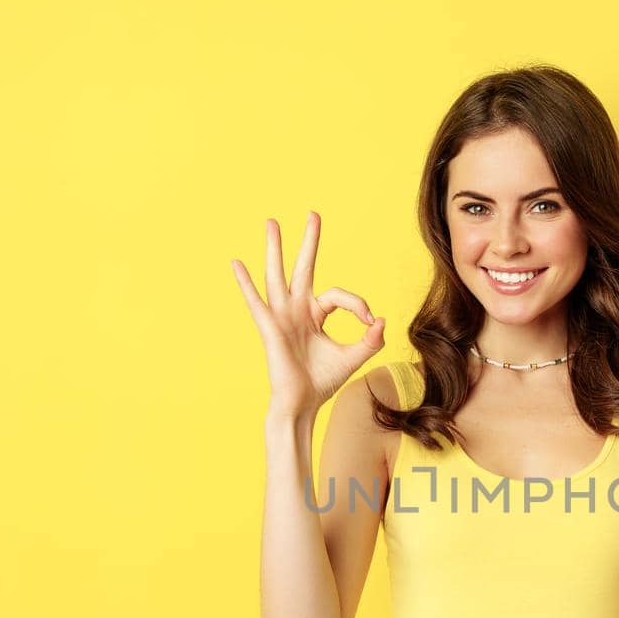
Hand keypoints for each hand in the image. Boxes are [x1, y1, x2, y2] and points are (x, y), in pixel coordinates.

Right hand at [233, 211, 385, 419]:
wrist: (303, 403)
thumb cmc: (322, 381)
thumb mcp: (354, 357)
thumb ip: (370, 340)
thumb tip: (382, 321)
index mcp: (315, 314)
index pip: (339, 296)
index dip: (358, 305)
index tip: (370, 322)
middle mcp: (297, 309)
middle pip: (304, 268)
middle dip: (309, 242)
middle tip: (314, 214)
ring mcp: (282, 316)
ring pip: (278, 275)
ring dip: (275, 248)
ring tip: (271, 222)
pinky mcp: (270, 327)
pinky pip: (256, 301)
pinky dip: (245, 283)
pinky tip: (236, 263)